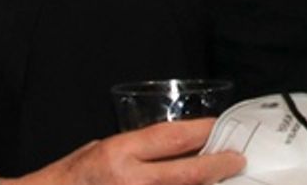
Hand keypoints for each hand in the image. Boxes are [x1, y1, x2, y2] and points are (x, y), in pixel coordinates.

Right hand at [6, 118, 243, 184]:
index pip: (172, 138)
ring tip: (221, 180)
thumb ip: (136, 150)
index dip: (202, 131)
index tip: (219, 128)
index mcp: (119, 154)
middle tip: (236, 160)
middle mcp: (130, 181)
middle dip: (218, 166)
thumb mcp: (101, 149)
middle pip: (188, 174)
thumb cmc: (71, 176)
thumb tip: (172, 147)